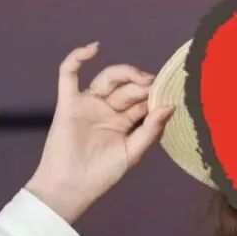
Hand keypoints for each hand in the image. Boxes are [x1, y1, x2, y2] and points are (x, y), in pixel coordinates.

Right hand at [26, 41, 174, 224]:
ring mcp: (88, 105)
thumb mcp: (132, 153)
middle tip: (153, 86)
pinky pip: (68, 75)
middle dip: (141, 86)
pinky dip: (76, 58)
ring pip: (107, 79)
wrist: (71, 187)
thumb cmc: (102, 174)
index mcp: (124, 122)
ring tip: (141, 78)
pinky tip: (93, 48)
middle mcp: (107, 110)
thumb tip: (168, 105)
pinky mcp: (68, 103)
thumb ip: (150, 130)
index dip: (154, 95)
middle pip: (127, 88)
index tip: (168, 93)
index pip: (142, 101)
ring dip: (125, 73)